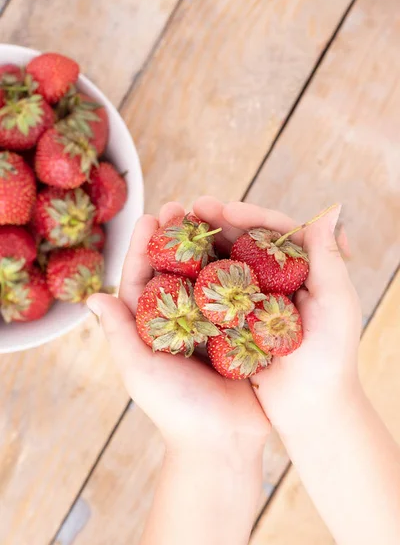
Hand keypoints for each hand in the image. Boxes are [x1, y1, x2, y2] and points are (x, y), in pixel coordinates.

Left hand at [87, 202, 268, 459]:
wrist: (223, 442)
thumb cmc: (176, 410)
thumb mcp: (140, 370)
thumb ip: (118, 333)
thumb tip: (90, 297)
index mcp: (152, 326)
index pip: (144, 278)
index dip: (145, 246)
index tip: (151, 217)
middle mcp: (181, 319)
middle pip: (178, 268)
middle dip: (179, 237)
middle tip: (184, 206)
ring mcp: (213, 322)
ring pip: (209, 273)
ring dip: (211, 244)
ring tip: (215, 214)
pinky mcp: (242, 328)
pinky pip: (240, 292)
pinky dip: (242, 267)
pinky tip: (247, 243)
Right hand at [191, 196, 361, 434]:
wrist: (310, 407)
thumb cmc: (331, 357)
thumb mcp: (337, 304)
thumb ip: (329, 258)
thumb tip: (329, 211)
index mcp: (303, 268)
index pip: (275, 231)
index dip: (250, 216)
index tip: (225, 209)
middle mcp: (277, 278)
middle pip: (246, 241)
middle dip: (220, 223)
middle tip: (193, 207)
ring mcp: (255, 298)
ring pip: (228, 262)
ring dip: (206, 244)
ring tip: (180, 227)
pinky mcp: (237, 320)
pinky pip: (215, 292)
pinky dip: (198, 277)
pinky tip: (178, 266)